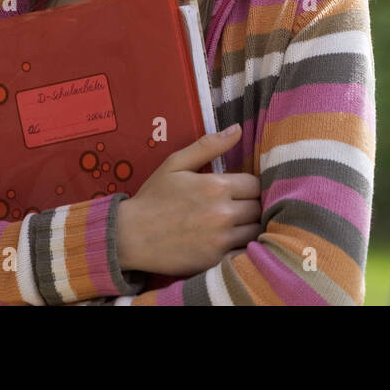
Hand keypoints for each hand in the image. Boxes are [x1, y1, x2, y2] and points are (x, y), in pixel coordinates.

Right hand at [116, 125, 261, 276]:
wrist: (130, 236)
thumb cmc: (153, 197)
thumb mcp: (175, 164)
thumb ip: (208, 145)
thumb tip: (237, 128)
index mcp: (216, 186)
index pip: (255, 184)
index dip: (249, 186)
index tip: (239, 189)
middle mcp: (223, 213)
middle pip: (258, 207)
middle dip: (251, 204)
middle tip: (238, 206)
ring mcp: (221, 239)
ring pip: (255, 230)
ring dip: (249, 225)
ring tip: (236, 224)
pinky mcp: (216, 260)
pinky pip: (244, 252)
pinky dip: (243, 246)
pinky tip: (231, 241)